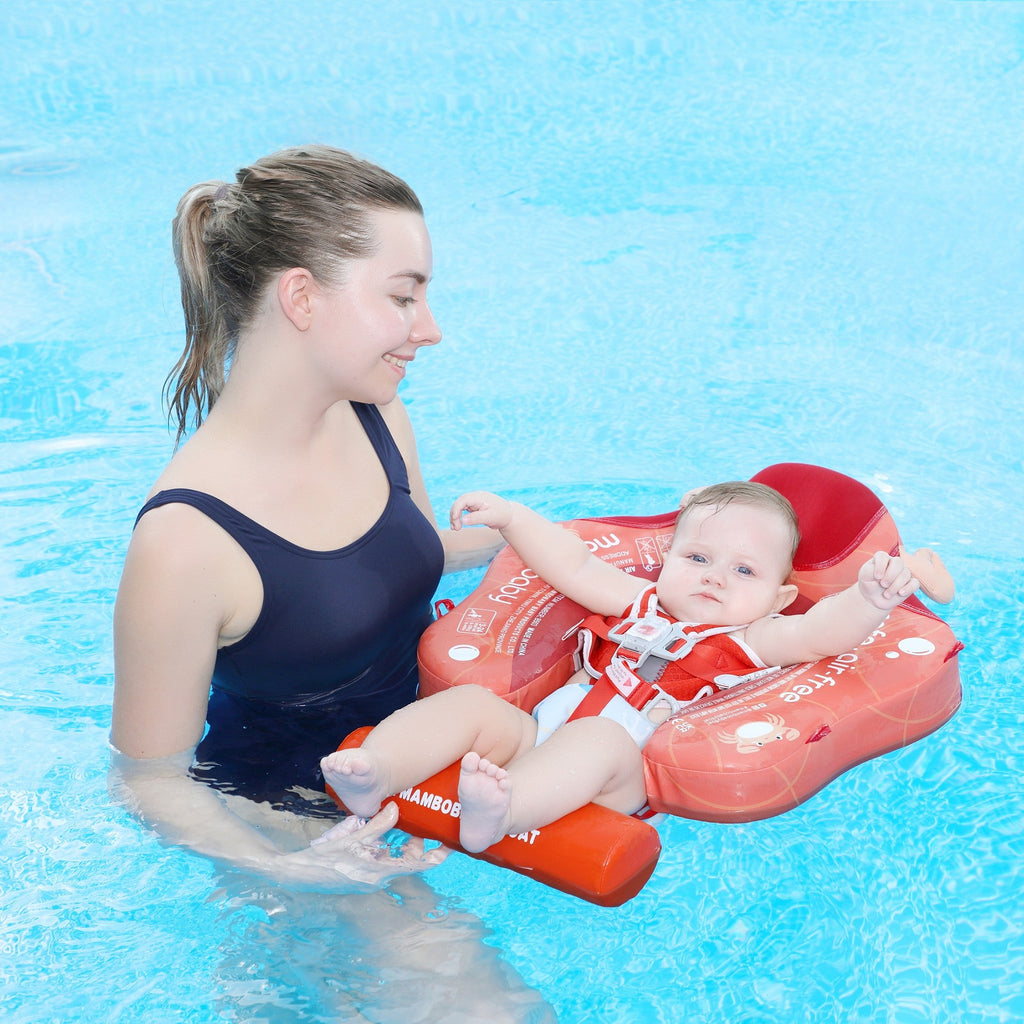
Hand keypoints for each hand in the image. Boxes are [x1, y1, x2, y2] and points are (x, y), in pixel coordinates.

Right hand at [279, 802, 448, 889]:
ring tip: (392, 825)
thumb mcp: (352, 837)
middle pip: (405, 862)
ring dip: (394, 844)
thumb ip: (377, 825)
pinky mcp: (359, 877)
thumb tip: (396, 810)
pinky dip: (379, 848)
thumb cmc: (322, 858)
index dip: (435, 857)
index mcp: (378, 872)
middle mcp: (376, 879)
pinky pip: (377, 861)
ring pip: (391, 859)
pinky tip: (369, 834)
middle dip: (413, 845)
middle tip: (417, 828)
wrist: (296, 875)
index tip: (447, 846)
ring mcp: (368, 880)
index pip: (416, 866)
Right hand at [450, 491, 513, 531]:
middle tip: (455, 528)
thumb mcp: (490, 518)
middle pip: (459, 503)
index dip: (456, 510)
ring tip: (455, 528)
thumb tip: (463, 520)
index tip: (455, 521)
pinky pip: (463, 510)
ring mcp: (474, 501)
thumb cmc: (501, 515)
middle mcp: (475, 497)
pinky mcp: (474, 507)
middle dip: (454, 515)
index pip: (463, 500)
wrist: (509, 516)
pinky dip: (459, 517)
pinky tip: (458, 525)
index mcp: (479, 497)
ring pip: (459, 507)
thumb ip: (476, 518)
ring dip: (455, 517)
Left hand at [857, 551, 919, 610]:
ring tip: (886, 594)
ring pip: (906, 574)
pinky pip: (915, 583)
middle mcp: (893, 563)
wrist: (873, 598)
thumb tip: (883, 573)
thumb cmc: (868, 583)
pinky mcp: (909, 584)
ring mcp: (903, 573)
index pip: (883, 556)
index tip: (876, 577)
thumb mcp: (864, 576)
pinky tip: (900, 593)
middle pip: (898, 562)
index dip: (881, 566)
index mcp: (881, 558)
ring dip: (896, 585)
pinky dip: (908, 588)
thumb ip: (870, 570)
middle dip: (891, 575)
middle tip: (883, 585)